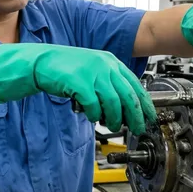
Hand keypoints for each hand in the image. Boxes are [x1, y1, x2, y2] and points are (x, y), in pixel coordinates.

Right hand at [0, 44, 155, 134]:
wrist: (43, 62)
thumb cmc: (67, 68)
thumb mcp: (94, 69)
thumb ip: (110, 83)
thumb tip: (126, 106)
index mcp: (111, 62)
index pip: (135, 86)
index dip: (145, 105)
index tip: (149, 117)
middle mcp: (105, 66)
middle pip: (128, 97)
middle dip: (135, 117)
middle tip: (136, 129)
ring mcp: (92, 74)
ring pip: (113, 104)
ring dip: (114, 119)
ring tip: (111, 125)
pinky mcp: (80, 84)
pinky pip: (94, 107)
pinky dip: (94, 115)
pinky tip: (91, 116)